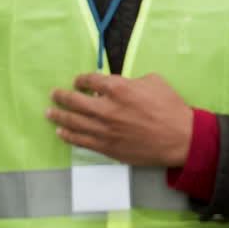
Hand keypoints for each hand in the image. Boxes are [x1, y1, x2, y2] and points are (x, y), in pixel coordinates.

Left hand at [48, 73, 193, 167]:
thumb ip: (131, 80)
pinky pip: (82, 140)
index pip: (91, 81)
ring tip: (49, 112)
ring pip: (74, 122)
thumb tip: (118, 83)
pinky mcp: (107, 147)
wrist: (179, 138)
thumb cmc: (170, 107)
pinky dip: (69, 135)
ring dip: (59, 116)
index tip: (77, 81)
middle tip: (53, 94)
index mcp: (119, 88)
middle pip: (75, 101)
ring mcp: (105, 130)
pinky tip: (61, 132)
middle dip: (62, 96)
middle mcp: (107, 109)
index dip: (81, 80)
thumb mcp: (153, 81)